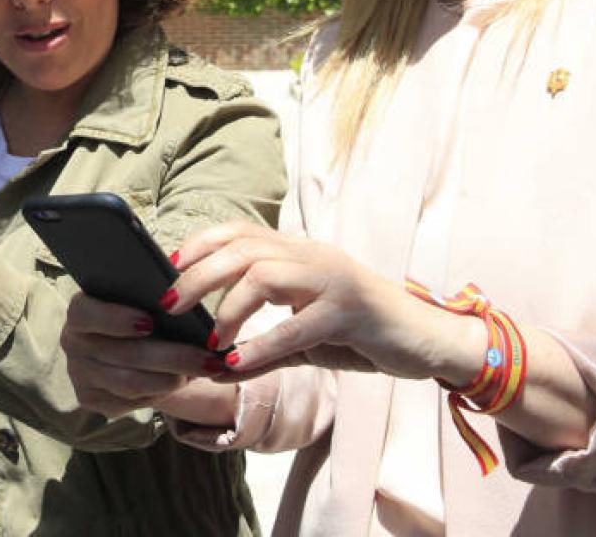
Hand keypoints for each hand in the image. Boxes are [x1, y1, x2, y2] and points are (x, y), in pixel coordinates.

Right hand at [61, 293, 234, 420]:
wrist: (124, 344)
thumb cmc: (138, 312)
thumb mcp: (142, 299)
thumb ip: (154, 299)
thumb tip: (185, 301)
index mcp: (79, 311)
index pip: (85, 314)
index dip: (115, 319)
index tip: (149, 322)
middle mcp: (72, 343)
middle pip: (122, 354)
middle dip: (171, 357)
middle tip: (208, 359)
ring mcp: (79, 374)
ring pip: (129, 383)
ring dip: (171, 379)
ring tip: (203, 372)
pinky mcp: (90, 400)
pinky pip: (129, 401)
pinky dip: (160, 393)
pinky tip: (181, 382)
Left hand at [164, 222, 484, 384]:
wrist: (428, 341)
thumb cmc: (359, 334)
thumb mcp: (303, 336)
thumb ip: (262, 343)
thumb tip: (212, 364)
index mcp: (297, 252)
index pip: (237, 231)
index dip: (198, 245)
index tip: (166, 271)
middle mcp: (311, 255)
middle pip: (241, 248)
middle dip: (197, 276)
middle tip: (168, 307)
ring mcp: (333, 279)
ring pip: (264, 275)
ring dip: (228, 309)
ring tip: (209, 340)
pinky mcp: (352, 310)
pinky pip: (298, 324)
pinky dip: (263, 345)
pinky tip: (239, 364)